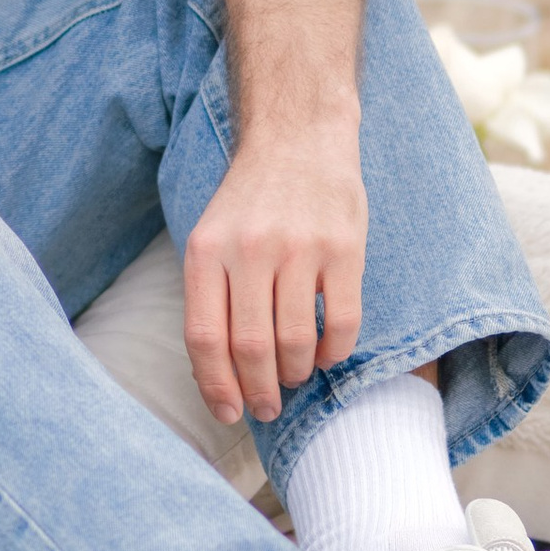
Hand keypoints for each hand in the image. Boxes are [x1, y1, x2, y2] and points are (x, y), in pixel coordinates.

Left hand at [182, 120, 368, 428]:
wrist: (299, 137)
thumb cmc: (251, 201)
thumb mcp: (211, 237)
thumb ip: (209, 297)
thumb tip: (213, 375)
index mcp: (206, 250)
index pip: (205, 337)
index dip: (215, 386)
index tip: (228, 412)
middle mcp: (250, 250)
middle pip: (251, 348)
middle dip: (258, 392)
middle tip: (266, 408)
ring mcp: (299, 249)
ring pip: (295, 342)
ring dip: (293, 374)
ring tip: (292, 376)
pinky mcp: (345, 249)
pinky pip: (341, 323)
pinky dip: (333, 352)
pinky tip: (324, 354)